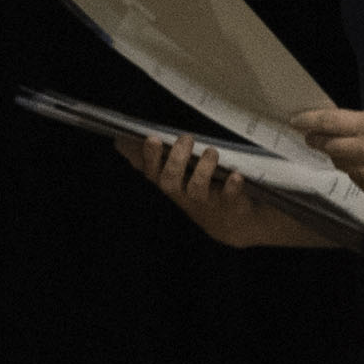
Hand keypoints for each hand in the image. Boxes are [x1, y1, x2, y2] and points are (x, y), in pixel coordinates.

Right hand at [114, 129, 295, 249]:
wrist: (232, 225)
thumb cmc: (200, 194)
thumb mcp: (178, 179)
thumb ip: (158, 161)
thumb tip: (127, 142)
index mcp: (171, 188)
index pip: (153, 174)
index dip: (150, 158)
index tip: (153, 138)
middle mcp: (184, 197)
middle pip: (171, 182)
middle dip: (175, 161)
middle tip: (185, 137)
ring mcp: (206, 203)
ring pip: (197, 189)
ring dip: (203, 170)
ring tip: (211, 151)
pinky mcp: (230, 205)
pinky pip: (229, 198)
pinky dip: (232, 188)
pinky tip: (235, 176)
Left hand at [292, 108, 363, 203]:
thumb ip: (363, 123)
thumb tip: (335, 124)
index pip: (328, 122)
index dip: (308, 121)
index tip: (294, 121)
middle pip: (328, 146)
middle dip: (318, 142)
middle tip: (313, 139)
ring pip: (340, 164)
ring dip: (341, 158)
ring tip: (356, 152)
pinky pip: (355, 179)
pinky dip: (358, 172)